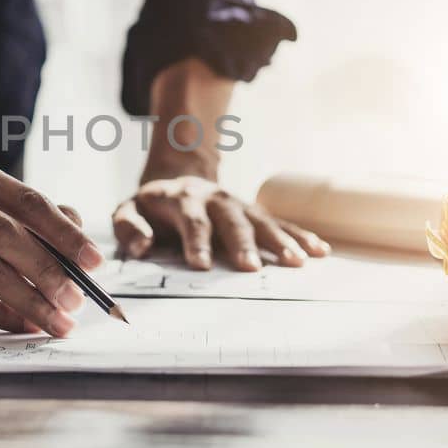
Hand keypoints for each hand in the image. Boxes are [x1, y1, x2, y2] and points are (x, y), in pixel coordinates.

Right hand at [0, 157, 102, 336]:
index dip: (65, 232)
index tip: (95, 262)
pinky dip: (0, 314)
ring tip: (58, 321)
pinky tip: (25, 326)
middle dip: (49, 270)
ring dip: (30, 299)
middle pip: (7, 233)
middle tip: (78, 299)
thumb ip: (36, 227)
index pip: (27, 200)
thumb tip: (81, 250)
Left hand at [112, 173, 329, 270]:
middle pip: (231, 221)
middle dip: (242, 244)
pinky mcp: (254, 212)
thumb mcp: (128, 210)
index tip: (199, 265)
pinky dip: (300, 236)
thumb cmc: (152, 206)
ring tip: (296, 262)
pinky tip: (319, 250)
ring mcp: (238, 204)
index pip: (191, 220)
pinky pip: (280, 223)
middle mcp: (214, 199)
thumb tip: (141, 246)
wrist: (177, 178)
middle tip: (250, 269)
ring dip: (279, 241)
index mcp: (182, 199)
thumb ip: (129, 227)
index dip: (195, 241)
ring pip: (261, 221)